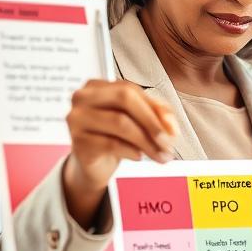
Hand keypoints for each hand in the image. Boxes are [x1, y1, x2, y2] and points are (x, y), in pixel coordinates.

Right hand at [63, 79, 177, 228]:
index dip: (156, 108)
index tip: (173, 130)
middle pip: (125, 99)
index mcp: (97, 86)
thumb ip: (155, 113)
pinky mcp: (77, 141)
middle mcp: (83, 97)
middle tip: (168, 142)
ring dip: (147, 142)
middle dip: (152, 122)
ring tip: (160, 155)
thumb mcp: (136, 120)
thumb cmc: (115, 136)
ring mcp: (77, 119)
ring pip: (120, 123)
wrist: (92, 164)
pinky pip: (111, 143)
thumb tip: (170, 124)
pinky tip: (139, 156)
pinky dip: (131, 151)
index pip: (131, 89)